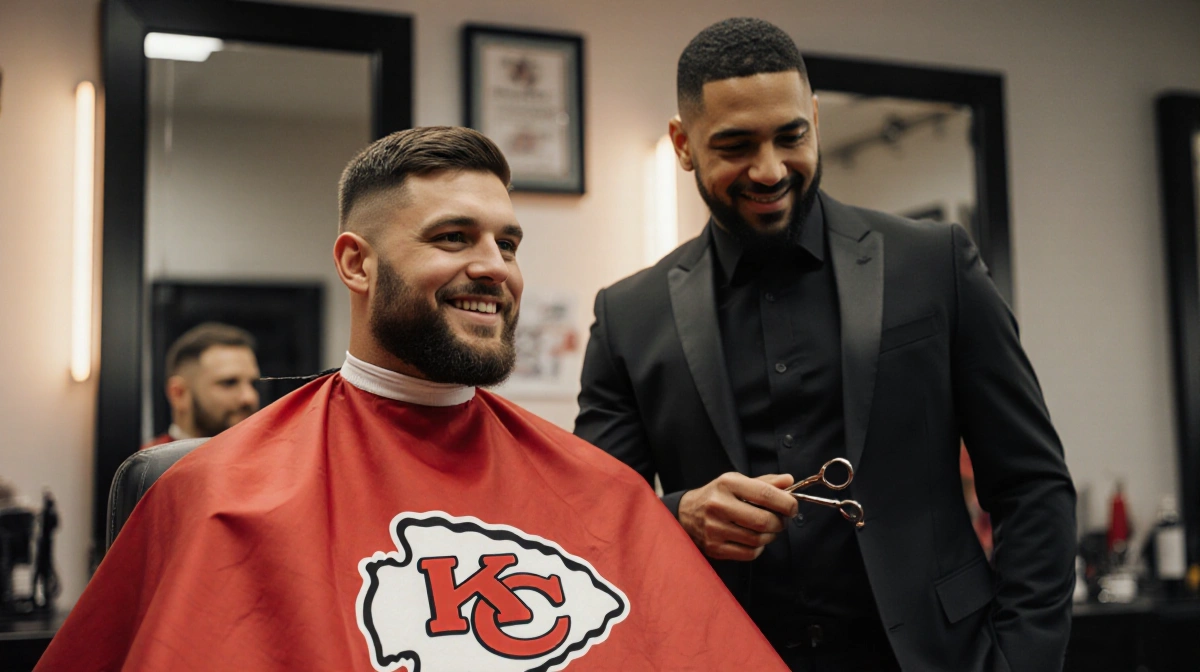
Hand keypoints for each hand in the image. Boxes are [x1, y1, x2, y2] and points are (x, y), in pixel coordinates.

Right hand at [677, 472, 798, 560]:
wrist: (686, 514)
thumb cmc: (717, 496)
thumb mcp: (737, 482)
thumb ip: (765, 482)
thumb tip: (789, 481)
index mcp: (727, 484)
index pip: (765, 494)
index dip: (786, 503)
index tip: (793, 507)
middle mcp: (719, 505)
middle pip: (764, 521)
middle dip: (780, 522)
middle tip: (781, 520)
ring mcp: (715, 528)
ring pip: (758, 539)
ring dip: (770, 536)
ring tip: (767, 529)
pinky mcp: (714, 547)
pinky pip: (749, 553)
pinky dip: (758, 548)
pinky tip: (753, 540)